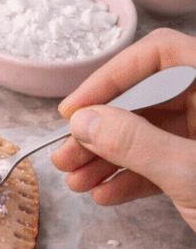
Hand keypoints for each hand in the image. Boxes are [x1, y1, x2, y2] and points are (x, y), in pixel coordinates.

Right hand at [52, 28, 195, 231]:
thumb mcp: (190, 172)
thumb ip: (136, 143)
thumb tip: (84, 121)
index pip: (158, 54)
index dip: (112, 77)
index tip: (76, 109)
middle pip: (148, 97)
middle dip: (102, 127)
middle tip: (65, 153)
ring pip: (151, 132)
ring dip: (109, 156)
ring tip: (74, 180)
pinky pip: (165, 161)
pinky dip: (133, 176)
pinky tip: (104, 194)